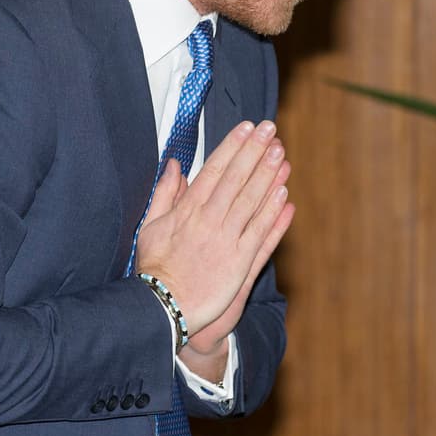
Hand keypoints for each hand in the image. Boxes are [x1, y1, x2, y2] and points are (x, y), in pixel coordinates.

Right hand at [135, 120, 294, 344]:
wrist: (164, 307)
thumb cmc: (155, 268)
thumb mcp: (151, 226)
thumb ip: (165, 193)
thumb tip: (175, 165)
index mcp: (187, 211)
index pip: (214, 170)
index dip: (232, 147)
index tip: (246, 128)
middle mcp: (208, 221)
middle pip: (236, 179)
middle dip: (254, 152)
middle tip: (270, 129)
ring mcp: (226, 241)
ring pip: (251, 201)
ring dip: (268, 175)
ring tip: (281, 153)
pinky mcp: (240, 263)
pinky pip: (260, 233)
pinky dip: (273, 213)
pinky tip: (284, 194)